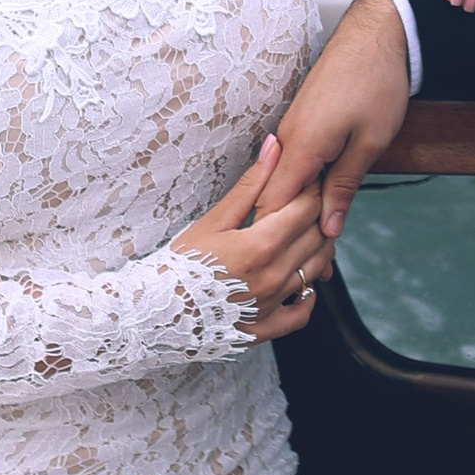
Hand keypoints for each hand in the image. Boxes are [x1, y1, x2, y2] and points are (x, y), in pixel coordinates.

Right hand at [170, 134, 330, 339]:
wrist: (156, 312)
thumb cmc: (180, 263)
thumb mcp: (213, 219)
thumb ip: (251, 183)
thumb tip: (274, 147)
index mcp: (261, 246)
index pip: (308, 208)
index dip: (313, 188)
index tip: (307, 179)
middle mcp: (273, 276)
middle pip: (318, 237)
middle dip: (319, 214)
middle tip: (308, 202)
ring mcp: (271, 305)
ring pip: (317, 271)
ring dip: (318, 249)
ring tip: (303, 234)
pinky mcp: (264, 328)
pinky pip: (301, 314)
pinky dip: (308, 297)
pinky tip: (299, 282)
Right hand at [270, 0, 412, 245]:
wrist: (375, 34)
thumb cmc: (375, 83)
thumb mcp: (369, 142)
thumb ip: (344, 185)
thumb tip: (328, 226)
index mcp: (301, 146)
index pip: (274, 204)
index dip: (282, 236)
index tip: (302, 263)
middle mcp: (288, 138)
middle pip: (278, 196)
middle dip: (295, 230)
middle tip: (323, 263)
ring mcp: (293, 129)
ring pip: (287, 180)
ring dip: (303, 210)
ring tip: (326, 242)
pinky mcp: (302, 122)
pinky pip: (296, 163)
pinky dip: (308, 186)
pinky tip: (325, 201)